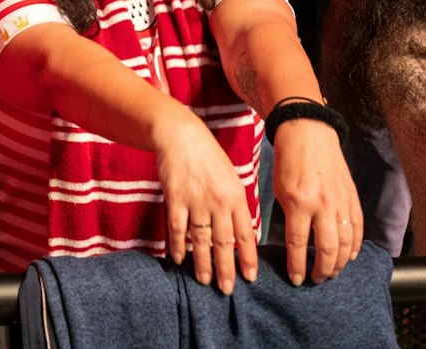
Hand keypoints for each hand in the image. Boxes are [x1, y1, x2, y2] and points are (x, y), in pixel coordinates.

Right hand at [154, 109, 258, 294]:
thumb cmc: (208, 157)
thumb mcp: (231, 178)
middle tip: (227, 289)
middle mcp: (219, 202)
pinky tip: (179, 258)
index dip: (248, 258)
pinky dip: (178, 245)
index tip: (250, 277)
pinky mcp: (176, 198)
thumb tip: (242, 232)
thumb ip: (236, 204)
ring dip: (203, 263)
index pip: (246, 235)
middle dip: (226, 269)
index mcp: (236, 197)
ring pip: (202, 240)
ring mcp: (196, 201)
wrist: (182, 136)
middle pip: (225, 243)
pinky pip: (178, 229)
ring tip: (204, 280)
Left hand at [271, 117, 361, 285]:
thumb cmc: (289, 161)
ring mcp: (341, 201)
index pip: (299, 243)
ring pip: (346, 242)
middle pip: (328, 248)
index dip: (297, 265)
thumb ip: (289, 217)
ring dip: (341, 262)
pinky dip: (356, 245)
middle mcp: (323, 204)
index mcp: (299, 202)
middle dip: (322, 270)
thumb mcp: (279, 190)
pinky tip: (350, 256)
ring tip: (333, 273)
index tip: (296, 279)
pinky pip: (358, 227)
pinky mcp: (352, 197)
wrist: (309, 133)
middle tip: (316, 280)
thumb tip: (294, 244)